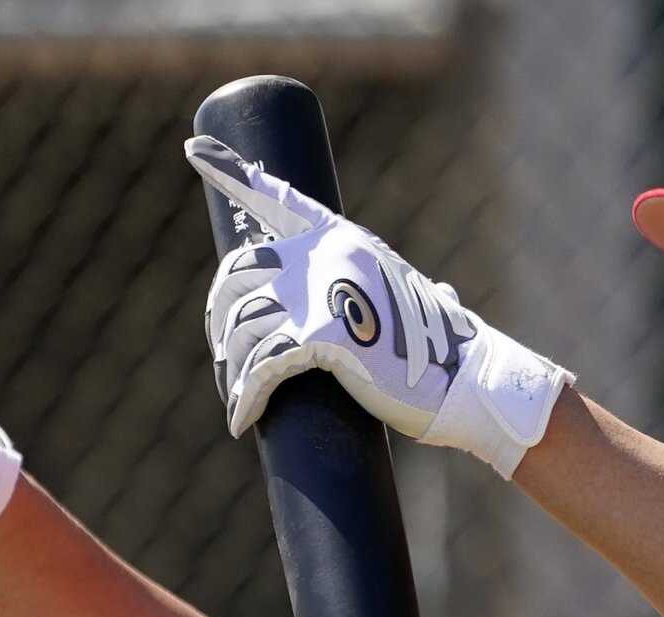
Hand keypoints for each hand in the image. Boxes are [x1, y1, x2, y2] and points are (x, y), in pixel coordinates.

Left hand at [186, 137, 569, 476]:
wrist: (468, 380)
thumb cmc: (448, 350)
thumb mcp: (428, 302)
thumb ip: (420, 294)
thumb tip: (445, 296)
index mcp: (344, 240)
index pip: (280, 197)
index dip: (233, 172)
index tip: (195, 148)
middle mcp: (328, 255)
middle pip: (240, 274)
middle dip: (222, 319)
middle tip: (227, 359)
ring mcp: (324, 292)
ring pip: (244, 325)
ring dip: (232, 368)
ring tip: (238, 397)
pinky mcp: (324, 335)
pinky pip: (262, 366)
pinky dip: (245, 396)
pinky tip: (240, 419)